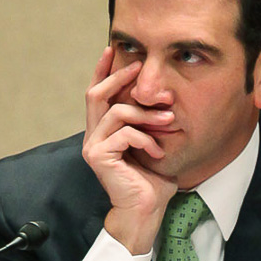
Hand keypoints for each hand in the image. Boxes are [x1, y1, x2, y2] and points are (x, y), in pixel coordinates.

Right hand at [82, 47, 176, 253]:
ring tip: (167, 119)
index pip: (97, 94)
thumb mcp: (151, 142)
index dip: (102, 71)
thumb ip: (147, 122)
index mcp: (102, 132)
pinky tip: (158, 151)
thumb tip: (160, 95)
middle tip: (139, 67)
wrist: (146, 211)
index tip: (113, 50)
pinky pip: (125, 133)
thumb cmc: (152, 180)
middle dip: (118, 77)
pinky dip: (146, 138)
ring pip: (117, 112)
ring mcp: (93, 147)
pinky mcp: (99, 157)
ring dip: (146, 114)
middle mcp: (93, 137)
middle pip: (96, 94)